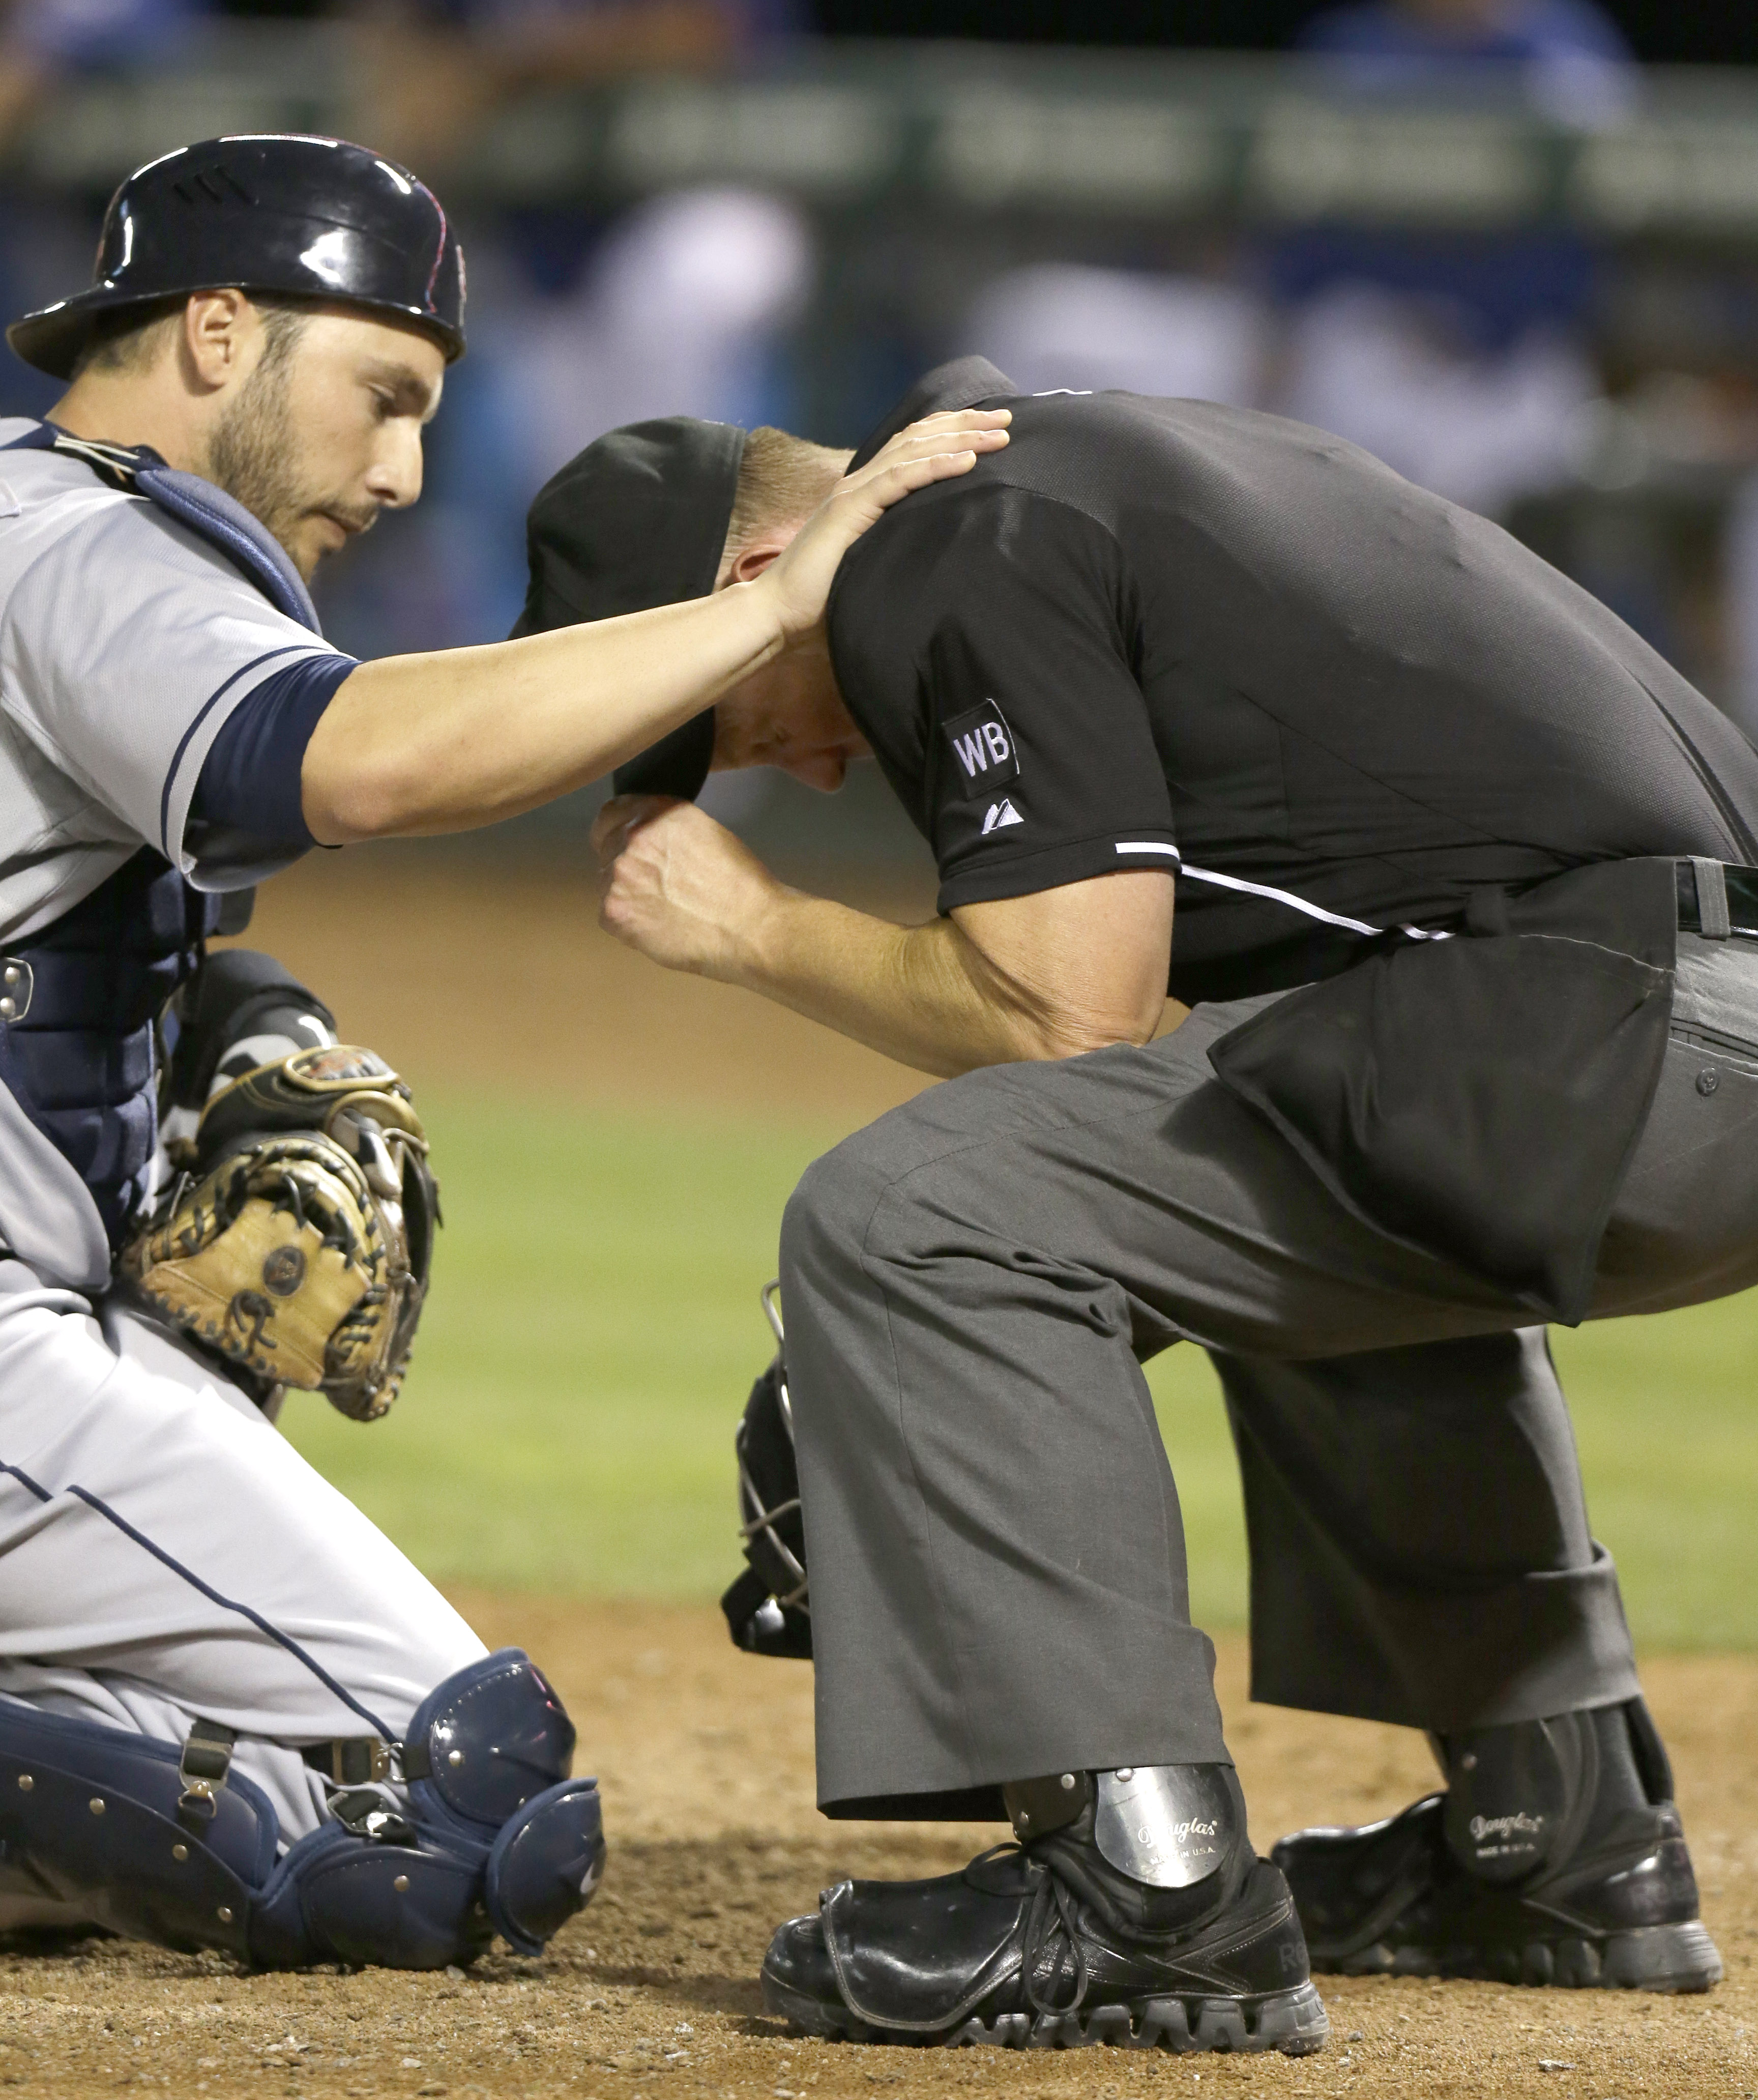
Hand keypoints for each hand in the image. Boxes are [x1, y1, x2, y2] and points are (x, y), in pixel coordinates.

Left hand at [592, 794, 779, 978]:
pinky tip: (657, 927)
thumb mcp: (705, 831)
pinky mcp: (614, 912)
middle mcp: (630, 837)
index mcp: (655, 812)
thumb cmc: (740, 883)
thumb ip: (668, 828)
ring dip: (626, 893)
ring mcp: (617, 875)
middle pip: (606, 848)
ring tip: (663, 910)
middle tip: (657, 886)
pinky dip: (627, 922)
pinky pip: (609, 914)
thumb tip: (650, 839)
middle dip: (626, 864)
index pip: (612, 813)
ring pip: (606, 882)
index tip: (627, 845)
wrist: (749, 927)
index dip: (617, 830)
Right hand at [756, 408, 1010, 647]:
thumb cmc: (825, 595)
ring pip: (915, 451)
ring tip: (998, 434)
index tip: (993, 429)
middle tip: (1008, 418)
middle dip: (966, 424)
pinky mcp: (851, 509)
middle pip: (920, 438)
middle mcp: (860, 480)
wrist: (779, 610)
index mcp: (866, 489)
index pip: (915, 447)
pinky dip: (936, 466)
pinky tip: (967, 460)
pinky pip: (901, 479)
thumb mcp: (873, 558)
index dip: (953, 431)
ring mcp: (854, 491)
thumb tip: (938, 542)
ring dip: (960, 439)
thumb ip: (898, 540)